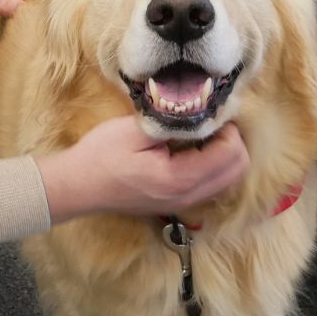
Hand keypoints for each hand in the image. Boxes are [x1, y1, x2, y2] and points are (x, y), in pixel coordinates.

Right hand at [36, 118, 249, 221]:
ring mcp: (183, 204)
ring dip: (225, 154)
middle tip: (209, 122)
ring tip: (201, 134)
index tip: (208, 111)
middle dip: (232, 141)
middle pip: (237, 170)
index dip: (227, 127)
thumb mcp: (135, 130)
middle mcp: (188, 197)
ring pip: (228, 180)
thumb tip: (202, 113)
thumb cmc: (102, 155)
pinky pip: (212, 185)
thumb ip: (172, 122)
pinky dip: (214, 166)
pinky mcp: (177, 203)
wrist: (79, 186)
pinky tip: (192, 150)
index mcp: (180, 179)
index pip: (231, 153)